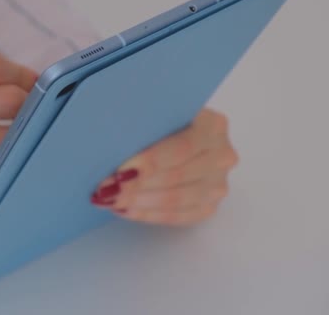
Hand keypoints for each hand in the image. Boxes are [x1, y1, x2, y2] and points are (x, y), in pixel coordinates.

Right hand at [0, 51, 36, 237]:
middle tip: (24, 129)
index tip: (34, 93)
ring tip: (2, 156)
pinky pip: (2, 165)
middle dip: (27, 114)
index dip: (23, 77)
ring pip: (11, 134)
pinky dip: (7, 171)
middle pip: (9, 97)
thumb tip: (43, 87)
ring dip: (16, 147)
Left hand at [91, 108, 238, 225]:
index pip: (182, 147)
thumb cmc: (162, 122)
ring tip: (111, 200)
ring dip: (139, 201)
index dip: (150, 162)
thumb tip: (111, 143)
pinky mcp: (209, 205)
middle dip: (138, 185)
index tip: (121, 171)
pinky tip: (125, 209)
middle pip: (178, 175)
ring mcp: (218, 183)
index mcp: (213, 125)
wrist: (179, 133)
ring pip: (177, 199)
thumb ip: (144, 124)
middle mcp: (222, 154)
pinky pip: (178, 216)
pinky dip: (147, 214)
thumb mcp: (157, 112)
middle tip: (108, 189)